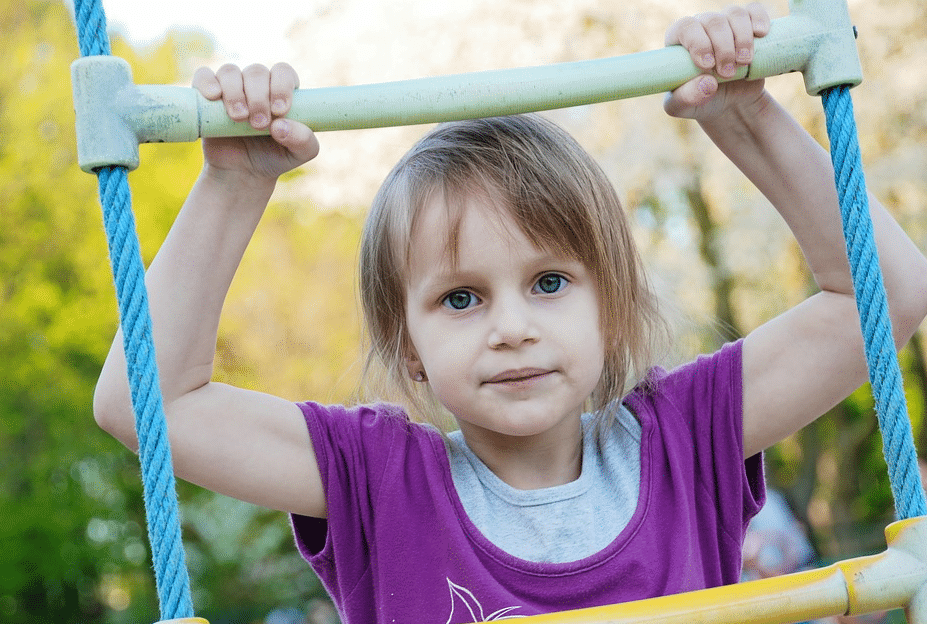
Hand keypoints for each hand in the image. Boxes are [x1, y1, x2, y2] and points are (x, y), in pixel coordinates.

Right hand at [193, 63, 319, 180]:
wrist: (242, 174)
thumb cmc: (273, 158)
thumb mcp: (299, 154)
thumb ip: (303, 140)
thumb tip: (281, 125)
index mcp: (281, 91)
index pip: (283, 72)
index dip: (281, 86)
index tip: (280, 111)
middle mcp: (257, 85)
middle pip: (256, 72)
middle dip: (259, 97)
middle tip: (259, 124)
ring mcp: (232, 88)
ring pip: (230, 72)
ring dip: (235, 92)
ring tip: (239, 118)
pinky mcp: (207, 97)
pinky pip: (203, 76)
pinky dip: (207, 82)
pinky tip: (214, 96)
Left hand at [663, 3, 770, 120]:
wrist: (729, 104)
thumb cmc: (700, 101)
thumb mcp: (683, 108)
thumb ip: (686, 98)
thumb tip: (707, 83)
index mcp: (679, 41)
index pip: (685, 28)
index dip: (698, 43)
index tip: (708, 65)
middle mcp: (701, 27)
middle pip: (713, 21)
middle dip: (723, 47)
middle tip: (727, 73)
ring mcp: (725, 24)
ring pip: (735, 15)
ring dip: (742, 38)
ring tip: (744, 62)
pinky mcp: (748, 26)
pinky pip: (754, 10)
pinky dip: (759, 19)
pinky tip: (760, 34)